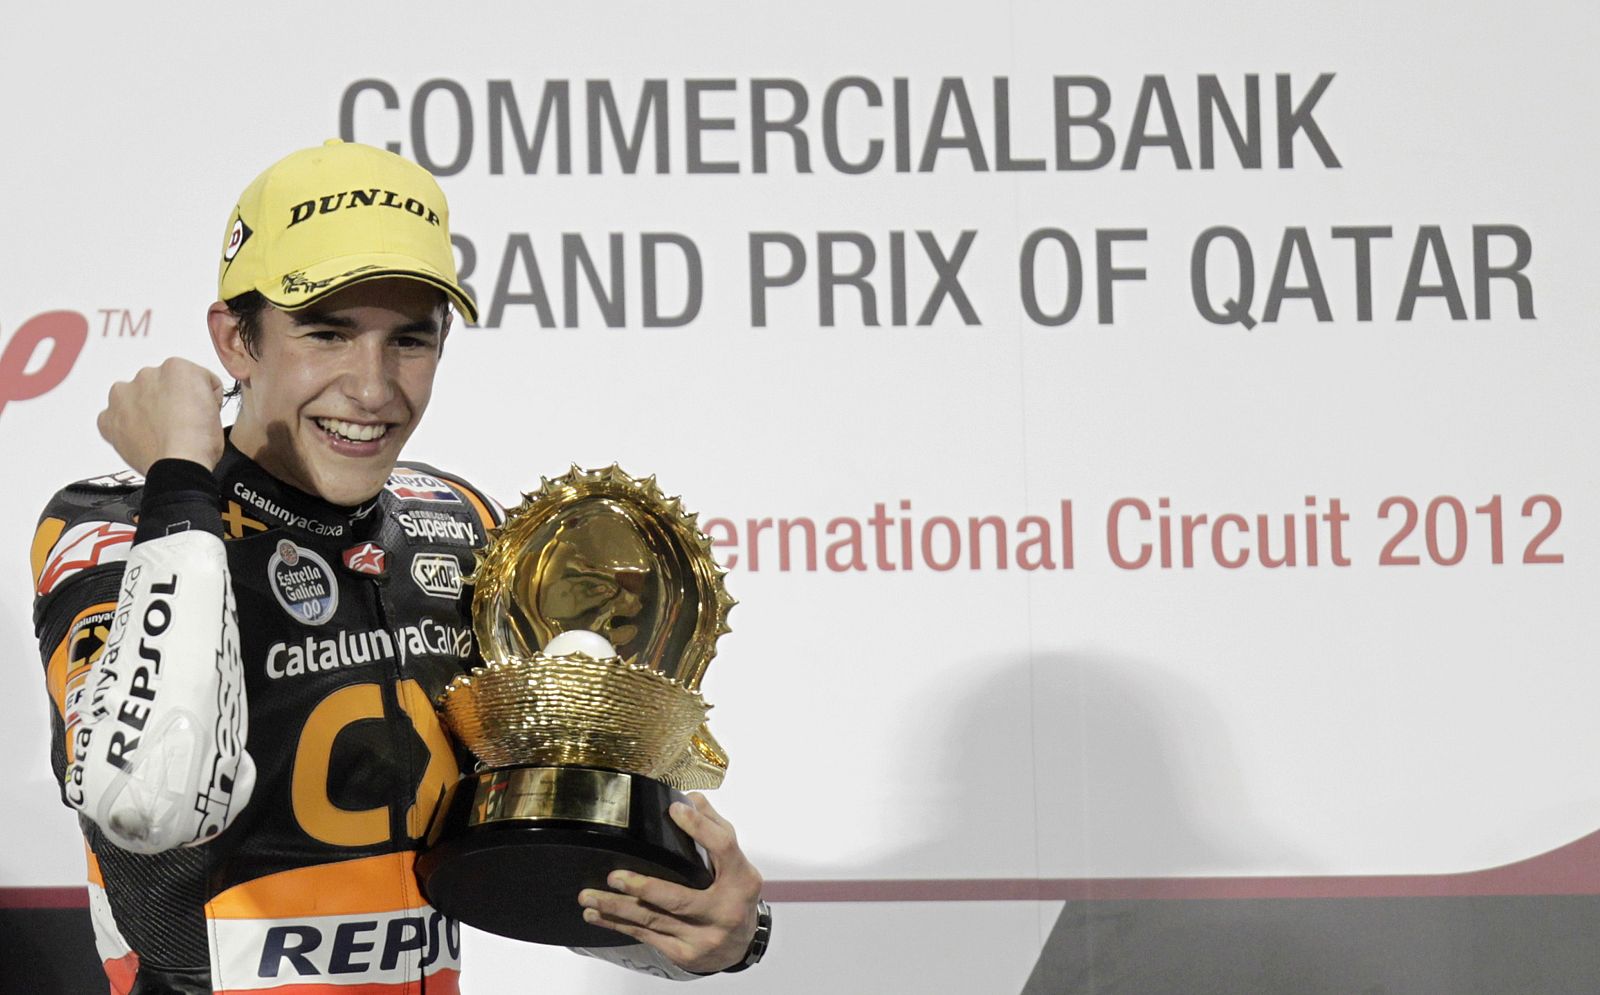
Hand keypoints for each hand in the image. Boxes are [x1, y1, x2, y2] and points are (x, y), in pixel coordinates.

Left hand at [97, 358, 225, 473]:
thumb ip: (200, 393)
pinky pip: (115, 417)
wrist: (178, 466)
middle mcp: (147, 375)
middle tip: (179, 424)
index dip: (200, 397)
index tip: (199, 412)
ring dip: (143, 408)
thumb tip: (190, 401)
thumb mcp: (217, 407)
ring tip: (159, 432)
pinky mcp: (108, 418)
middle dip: (167, 399)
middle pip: (160, 384)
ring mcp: (123, 396)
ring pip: (134, 397)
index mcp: (177, 368)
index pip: (192, 378)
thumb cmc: (199, 442)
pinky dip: (125, 426)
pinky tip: (142, 438)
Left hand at [578, 793, 764, 973]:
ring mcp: (703, 937)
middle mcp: (724, 910)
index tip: (674, 811)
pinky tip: (597, 915)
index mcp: (740, 879)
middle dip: (642, 888)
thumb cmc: (734, 896)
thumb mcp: (735, 862)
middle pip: (678, 899)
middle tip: (613, 876)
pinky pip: (646, 936)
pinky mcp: (683, 954)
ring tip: (589, 896)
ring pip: (653, 920)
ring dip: (617, 908)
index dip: (699, 828)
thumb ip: (714, 828)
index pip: (723, 848)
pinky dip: (618, 925)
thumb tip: (690, 801)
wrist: (741, 946)